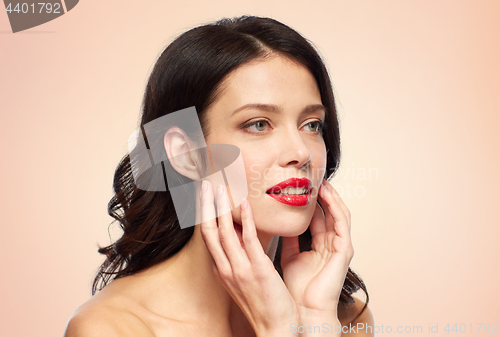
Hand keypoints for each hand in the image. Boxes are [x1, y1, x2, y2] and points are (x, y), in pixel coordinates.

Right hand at [199, 180, 298, 335]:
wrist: (276, 330)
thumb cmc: (264, 305)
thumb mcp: (245, 281)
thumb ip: (241, 259)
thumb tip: (241, 238)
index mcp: (224, 271)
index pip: (208, 237)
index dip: (205, 215)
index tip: (205, 197)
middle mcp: (226, 269)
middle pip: (209, 231)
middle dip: (205, 206)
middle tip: (205, 184)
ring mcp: (240, 269)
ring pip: (223, 232)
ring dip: (220, 207)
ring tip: (219, 186)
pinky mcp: (258, 269)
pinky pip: (248, 239)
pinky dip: (245, 219)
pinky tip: (244, 203)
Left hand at [280, 178, 353, 319]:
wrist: (303, 311)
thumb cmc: (296, 289)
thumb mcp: (289, 256)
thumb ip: (288, 239)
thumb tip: (281, 221)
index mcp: (319, 246)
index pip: (317, 217)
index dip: (309, 201)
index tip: (299, 186)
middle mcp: (331, 244)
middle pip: (329, 212)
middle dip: (321, 194)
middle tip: (311, 178)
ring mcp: (340, 246)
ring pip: (338, 213)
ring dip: (330, 195)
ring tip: (320, 180)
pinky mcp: (345, 250)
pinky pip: (342, 222)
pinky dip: (335, 206)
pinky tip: (326, 193)